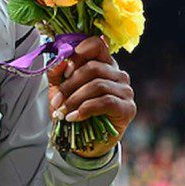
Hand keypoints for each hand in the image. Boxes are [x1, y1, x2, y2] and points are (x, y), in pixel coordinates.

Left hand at [46, 35, 135, 157]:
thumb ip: (57, 72)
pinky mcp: (128, 108)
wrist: (82, 141)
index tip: (64, 72)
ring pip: (98, 85)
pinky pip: (106, 101)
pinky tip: (74, 117)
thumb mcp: (59, 89)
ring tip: (62, 112)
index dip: (78, 54)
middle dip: (70, 85)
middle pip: (93, 67)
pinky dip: (86, 109)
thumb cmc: (73, 110)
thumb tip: (60, 61)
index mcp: (103, 63)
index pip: (96, 44)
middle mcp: (117, 73)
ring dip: (75, 99)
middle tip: (56, 101)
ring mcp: (125, 90)